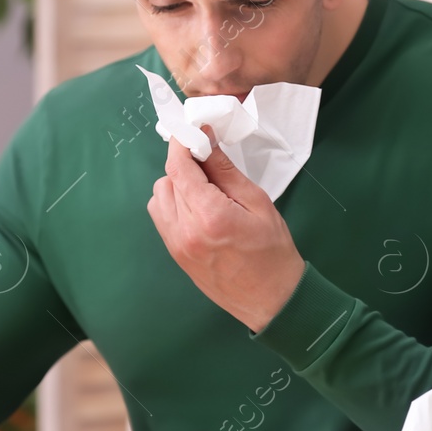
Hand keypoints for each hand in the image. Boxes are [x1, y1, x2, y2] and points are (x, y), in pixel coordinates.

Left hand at [147, 126, 304, 332]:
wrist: (272, 300)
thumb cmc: (272, 251)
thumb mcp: (257, 202)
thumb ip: (225, 171)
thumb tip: (206, 142)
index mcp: (208, 216)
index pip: (179, 167)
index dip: (182, 143)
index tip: (193, 130)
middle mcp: (185, 231)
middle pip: (167, 179)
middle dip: (185, 164)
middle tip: (209, 162)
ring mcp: (176, 245)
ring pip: (159, 197)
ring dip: (176, 184)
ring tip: (205, 188)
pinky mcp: (175, 254)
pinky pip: (161, 217)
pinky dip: (173, 203)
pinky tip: (198, 206)